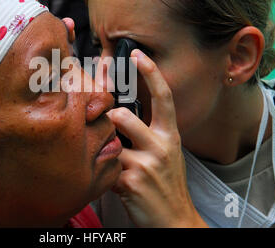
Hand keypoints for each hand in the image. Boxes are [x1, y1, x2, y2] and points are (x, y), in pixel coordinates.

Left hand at [107, 49, 207, 227]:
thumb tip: (120, 115)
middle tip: (99, 121)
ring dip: (101, 145)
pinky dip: (100, 169)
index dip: (151, 73)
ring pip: (109, 139)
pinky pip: (104, 165)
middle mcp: (161, 145)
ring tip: (104, 154)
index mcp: (170, 135)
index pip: (163, 97)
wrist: (175, 220)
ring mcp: (146, 164)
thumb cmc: (166, 184)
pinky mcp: (130, 182)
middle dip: (105, 118)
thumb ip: (147, 134)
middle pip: (122, 115)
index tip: (137, 53)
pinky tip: (106, 177)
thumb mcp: (165, 154)